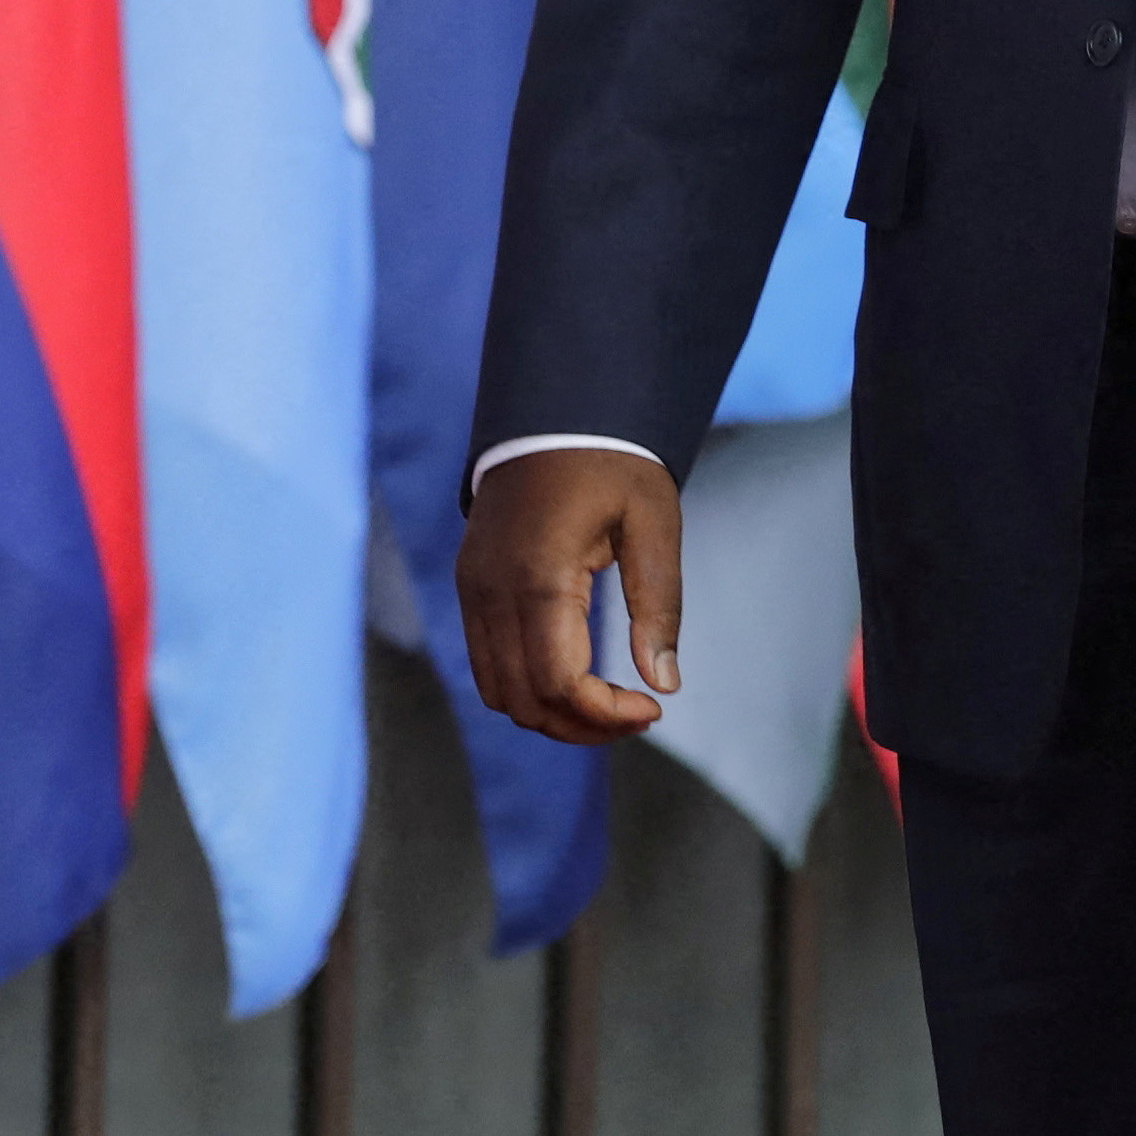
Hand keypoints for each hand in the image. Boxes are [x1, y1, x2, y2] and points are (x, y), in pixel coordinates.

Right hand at [457, 446, 685, 744]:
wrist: (552, 410)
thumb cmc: (611, 461)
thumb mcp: (652, 523)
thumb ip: (658, 605)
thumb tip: (665, 684)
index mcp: (539, 575)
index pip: (559, 683)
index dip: (604, 714)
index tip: (651, 709)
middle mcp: (492, 589)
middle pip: (524, 701)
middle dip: (581, 726)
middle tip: (636, 714)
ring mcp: (473, 588)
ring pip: (498, 691)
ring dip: (551, 712)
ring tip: (607, 703)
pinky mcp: (469, 584)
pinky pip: (487, 662)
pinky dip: (527, 685)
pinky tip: (574, 675)